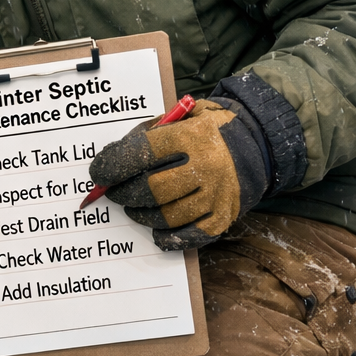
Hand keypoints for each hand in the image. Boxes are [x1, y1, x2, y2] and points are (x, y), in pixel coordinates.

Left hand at [88, 99, 269, 249]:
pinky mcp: (223, 218)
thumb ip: (146, 135)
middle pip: (150, 190)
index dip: (114, 165)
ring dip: (140, 214)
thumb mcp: (180, 119)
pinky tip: (155, 227)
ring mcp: (216, 196)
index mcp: (193, 137)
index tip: (99, 173)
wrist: (257, 146)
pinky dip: (164, 235)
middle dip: (123, 193)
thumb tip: (111, 160)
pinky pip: (186, 236)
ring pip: (164, 217)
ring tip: (133, 205)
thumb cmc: (207, 132)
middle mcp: (207, 168)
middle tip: (113, 192)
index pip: (143, 154)